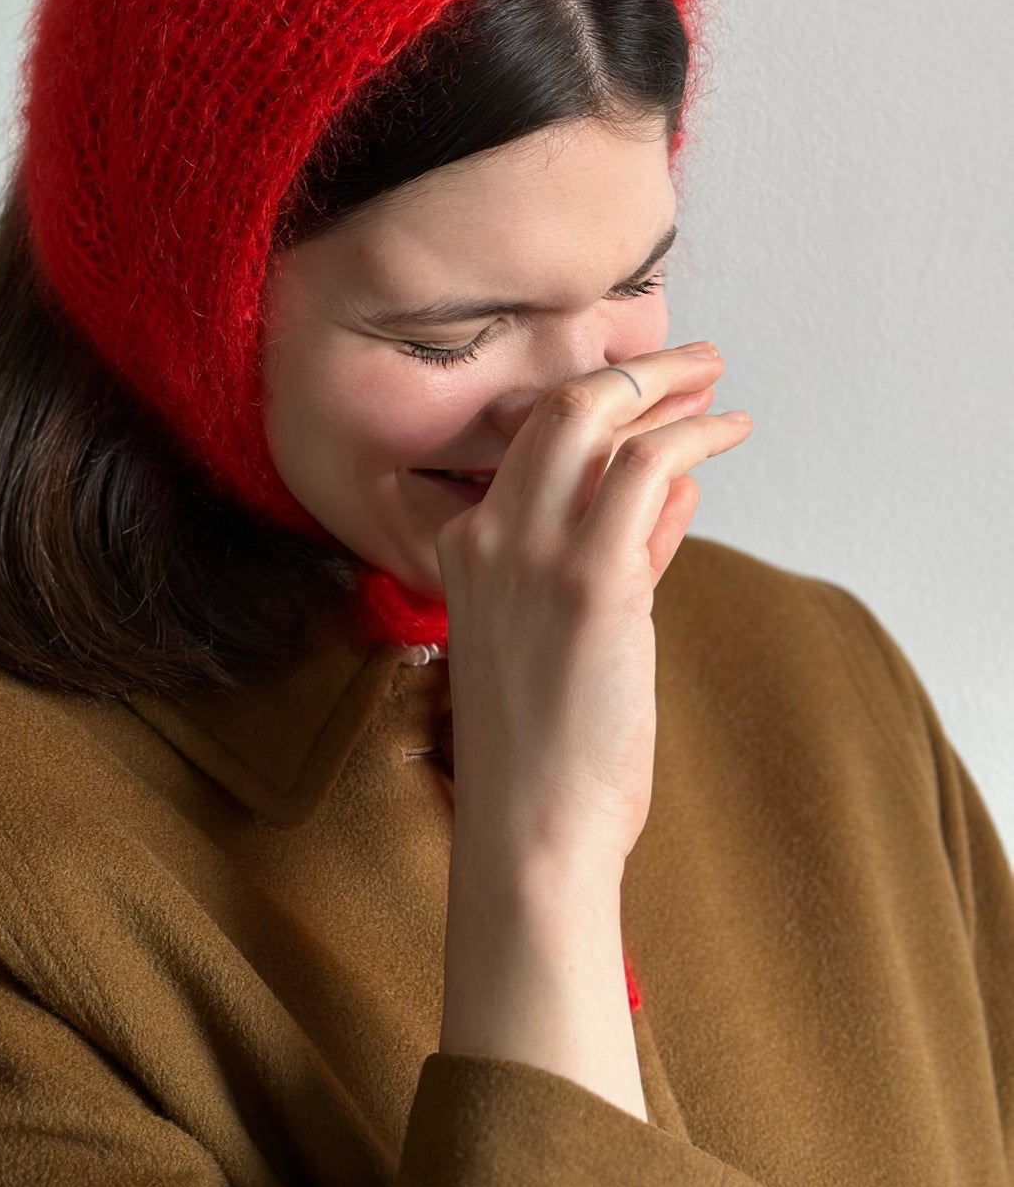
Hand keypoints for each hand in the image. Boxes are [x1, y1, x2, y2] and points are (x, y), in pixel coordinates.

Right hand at [433, 342, 750, 871]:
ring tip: (717, 384)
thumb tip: (667, 487)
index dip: (603, 408)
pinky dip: (691, 440)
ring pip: (597, 420)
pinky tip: (725, 436)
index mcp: (463, 546)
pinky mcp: (593, 579)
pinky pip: (644, 472)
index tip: (655, 395)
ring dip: (669, 390)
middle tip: (692, 359)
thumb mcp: (564, 634)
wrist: (532, 827)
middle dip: (633, 370)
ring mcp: (532, 552)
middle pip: (558, 409)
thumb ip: (613, 554)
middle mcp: (487, 534)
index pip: (533, 445)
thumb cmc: (547, 748)